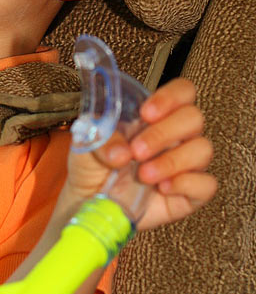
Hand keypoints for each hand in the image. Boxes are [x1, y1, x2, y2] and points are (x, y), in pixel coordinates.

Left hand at [65, 77, 216, 231]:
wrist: (90, 202)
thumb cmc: (92, 166)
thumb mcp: (87, 143)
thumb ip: (101, 138)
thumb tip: (121, 151)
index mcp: (153, 116)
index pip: (182, 91)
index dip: (171, 97)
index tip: (146, 113)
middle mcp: (174, 136)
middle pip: (193, 118)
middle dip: (164, 133)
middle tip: (137, 150)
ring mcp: (184, 164)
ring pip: (202, 149)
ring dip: (172, 161)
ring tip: (143, 174)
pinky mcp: (189, 192)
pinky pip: (206, 184)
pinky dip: (186, 184)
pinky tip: (162, 188)